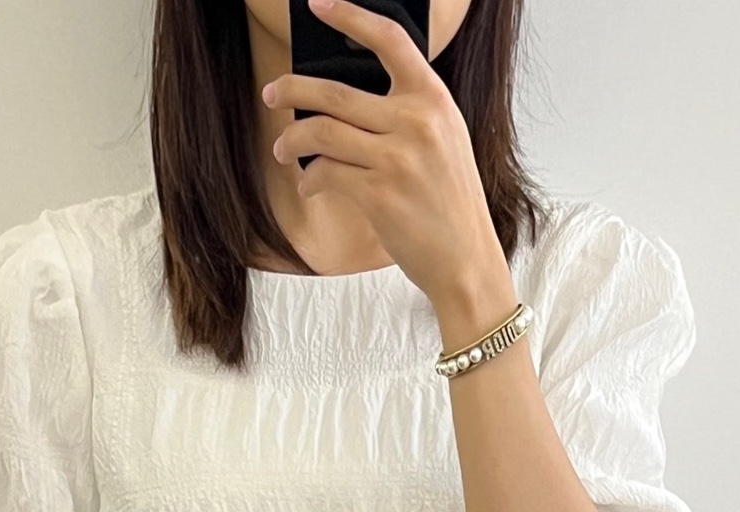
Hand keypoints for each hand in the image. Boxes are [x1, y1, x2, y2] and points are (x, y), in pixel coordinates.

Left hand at [263, 0, 503, 304]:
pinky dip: (309, 179)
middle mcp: (416, 122)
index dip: (350, 17)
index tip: (319, 6)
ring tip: (281, 149)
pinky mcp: (379, 194)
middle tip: (272, 93)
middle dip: (292, 89)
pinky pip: (325, 173)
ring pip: (321, 132)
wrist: (467, 259)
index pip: (390, 40)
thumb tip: (349, 102)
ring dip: (291, 140)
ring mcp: (397, 158)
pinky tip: (309, 185)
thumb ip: (409, 113)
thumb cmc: (450, 203)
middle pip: (335, 91)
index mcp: (433, 99)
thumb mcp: (444, 141)